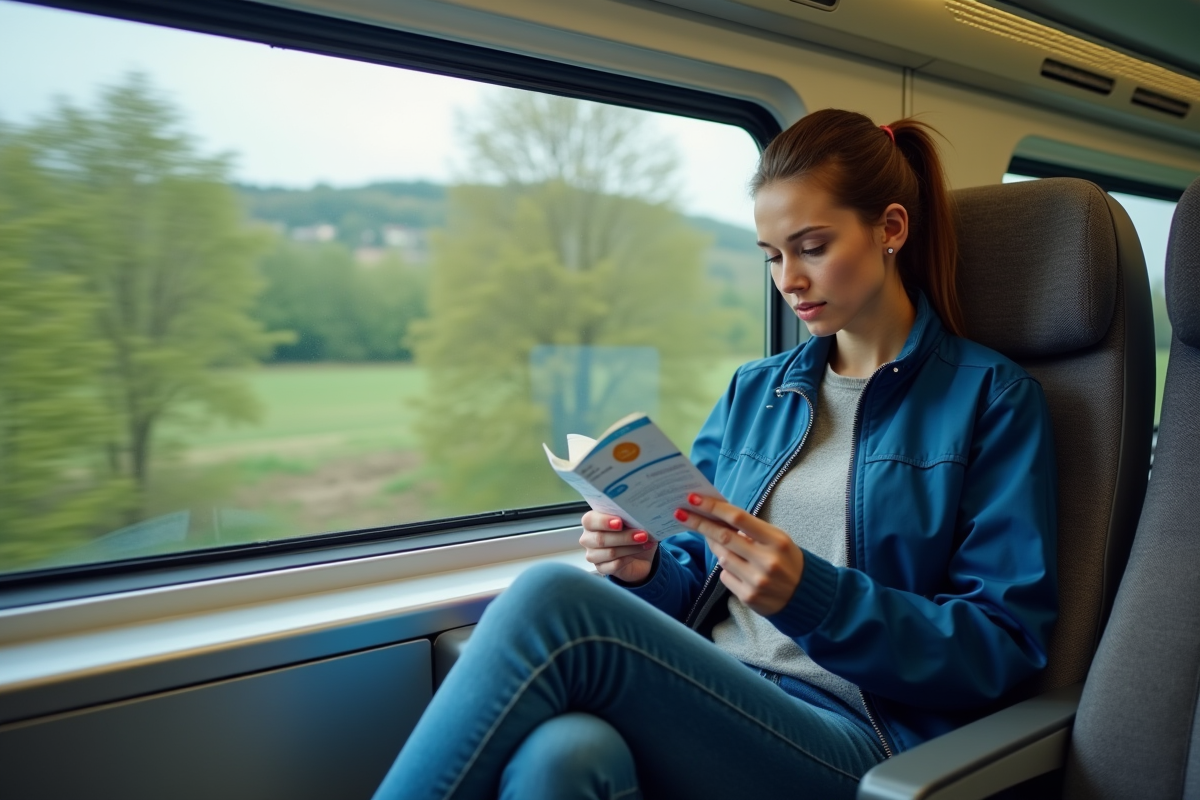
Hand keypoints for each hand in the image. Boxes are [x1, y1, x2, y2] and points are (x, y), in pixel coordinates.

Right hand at [578, 511, 657, 583]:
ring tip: (644, 542)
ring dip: (630, 548)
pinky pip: (614, 565)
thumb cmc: (631, 533)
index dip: (604, 521)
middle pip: (600, 538)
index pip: (589, 520)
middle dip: (624, 536)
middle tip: (642, 534)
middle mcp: (588, 538)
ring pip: (610, 553)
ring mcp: (593, 555)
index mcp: (591, 522)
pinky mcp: (601, 569)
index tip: (620, 522)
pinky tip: (637, 553)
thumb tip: (635, 516)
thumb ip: (627, 517)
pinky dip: (628, 559)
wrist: (640, 555)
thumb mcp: (631, 521)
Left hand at [673, 494, 803, 615]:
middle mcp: (766, 560)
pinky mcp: (748, 596)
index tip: (693, 498)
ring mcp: (756, 580)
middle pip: (723, 537)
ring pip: (722, 558)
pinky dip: (727, 569)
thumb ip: (751, 530)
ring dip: (716, 547)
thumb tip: (717, 516)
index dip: (713, 507)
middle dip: (699, 523)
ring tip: (718, 541)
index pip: (738, 518)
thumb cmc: (787, 560)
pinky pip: (725, 576)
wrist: (805, 597)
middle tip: (681, 513)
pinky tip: (738, 568)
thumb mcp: (777, 539)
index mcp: (776, 540)